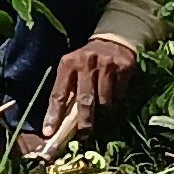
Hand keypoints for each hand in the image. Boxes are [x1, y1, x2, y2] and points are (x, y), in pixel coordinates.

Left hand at [36, 35, 137, 151]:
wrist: (114, 39)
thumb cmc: (87, 59)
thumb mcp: (72, 68)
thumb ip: (67, 89)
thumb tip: (60, 122)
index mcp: (68, 64)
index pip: (59, 94)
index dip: (54, 115)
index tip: (49, 132)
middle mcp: (86, 63)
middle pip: (84, 100)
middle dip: (84, 121)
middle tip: (84, 135)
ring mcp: (106, 65)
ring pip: (104, 101)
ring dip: (103, 110)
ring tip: (102, 109)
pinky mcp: (123, 68)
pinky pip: (119, 94)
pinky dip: (116, 98)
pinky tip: (113, 92)